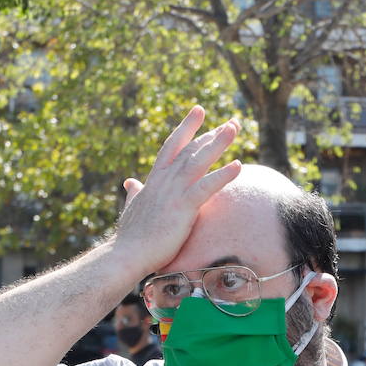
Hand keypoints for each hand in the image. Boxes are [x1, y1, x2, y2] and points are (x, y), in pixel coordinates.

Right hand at [116, 107, 240, 275]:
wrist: (127, 254)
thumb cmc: (131, 236)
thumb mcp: (132, 208)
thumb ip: (134, 193)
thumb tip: (130, 182)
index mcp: (155, 180)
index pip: (172, 146)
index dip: (186, 128)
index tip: (199, 111)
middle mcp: (164, 180)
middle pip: (191, 149)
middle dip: (212, 133)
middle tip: (233, 121)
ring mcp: (174, 192)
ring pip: (199, 160)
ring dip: (218, 143)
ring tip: (235, 127)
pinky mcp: (183, 207)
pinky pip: (206, 187)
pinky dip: (222, 175)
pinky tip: (238, 166)